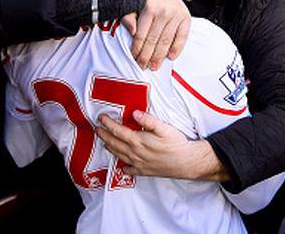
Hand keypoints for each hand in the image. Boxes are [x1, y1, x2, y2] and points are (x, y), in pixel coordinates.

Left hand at [96, 110, 227, 180]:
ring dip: (110, 148)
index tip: (101, 118)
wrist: (187, 162)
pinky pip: (130, 170)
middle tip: (97, 129)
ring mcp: (139, 164)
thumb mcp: (164, 128)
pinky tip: (122, 166)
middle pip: (115, 143)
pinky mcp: (145, 171)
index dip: (108, 124)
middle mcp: (135, 153)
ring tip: (105, 143)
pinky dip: (124, 167)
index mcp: (138, 141)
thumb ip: (148, 120)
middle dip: (104, 135)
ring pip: (120, 156)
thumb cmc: (176, 143)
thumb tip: (135, 113)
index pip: (118, 131)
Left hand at [122, 0, 190, 68]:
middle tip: (143, 67)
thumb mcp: (133, 4)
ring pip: (166, 41)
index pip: (141, 34)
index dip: (137, 49)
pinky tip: (171, 57)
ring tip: (154, 66)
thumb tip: (132, 32)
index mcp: (149, 6)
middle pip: (153, 40)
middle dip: (147, 56)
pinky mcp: (187, 18)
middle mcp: (164, 10)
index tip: (134, 59)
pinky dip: (177, 48)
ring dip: (160, 56)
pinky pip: (182, 37)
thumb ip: (128, 17)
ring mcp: (177, 14)